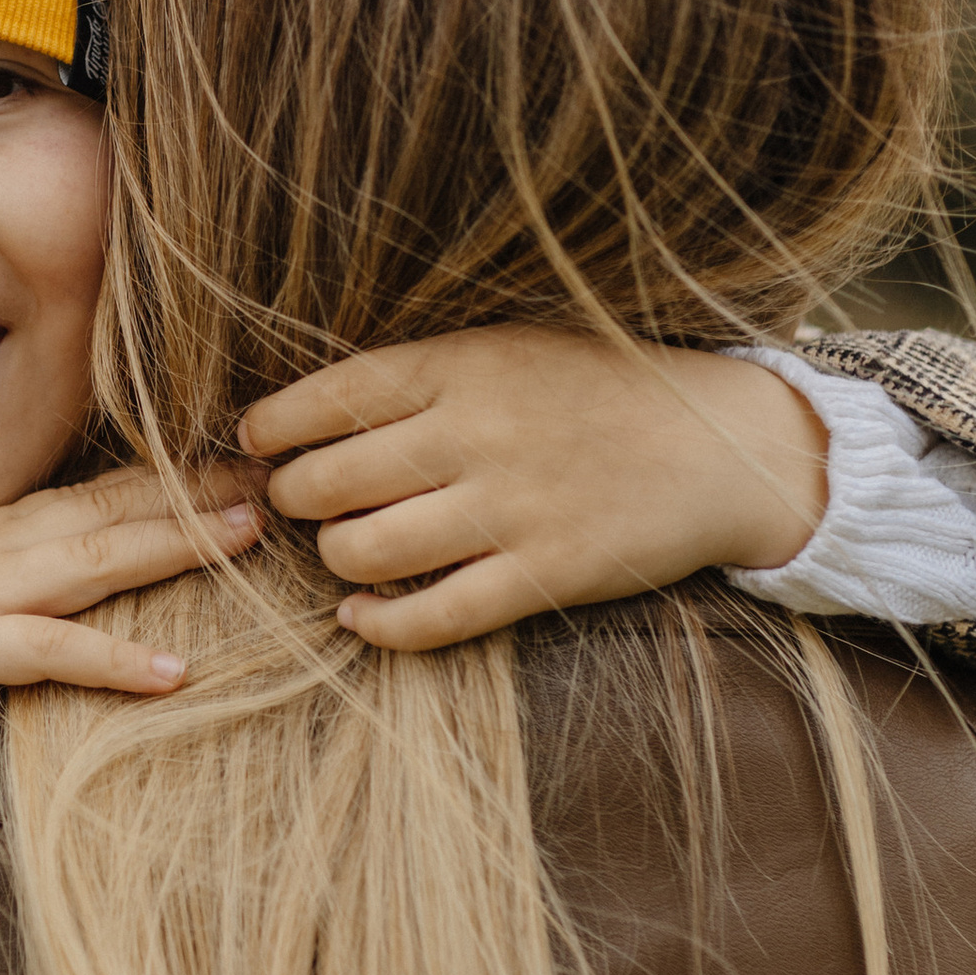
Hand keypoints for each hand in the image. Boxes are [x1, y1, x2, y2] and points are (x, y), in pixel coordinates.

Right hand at [0, 462, 262, 705]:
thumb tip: (5, 578)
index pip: (91, 492)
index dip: (165, 476)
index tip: (231, 457)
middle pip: (114, 511)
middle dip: (201, 494)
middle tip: (283, 471)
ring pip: (99, 561)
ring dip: (181, 547)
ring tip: (257, 535)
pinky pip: (52, 653)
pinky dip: (117, 661)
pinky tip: (178, 670)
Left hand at [237, 328, 828, 652]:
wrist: (722, 444)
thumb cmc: (601, 391)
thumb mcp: (510, 349)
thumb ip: (422, 377)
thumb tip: (308, 413)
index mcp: (464, 365)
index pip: (329, 396)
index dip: (271, 427)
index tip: (254, 442)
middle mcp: (478, 433)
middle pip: (327, 482)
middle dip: (291, 498)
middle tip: (296, 503)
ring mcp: (511, 509)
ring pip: (363, 552)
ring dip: (334, 558)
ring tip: (344, 549)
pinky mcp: (543, 575)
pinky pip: (430, 618)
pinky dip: (377, 626)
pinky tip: (361, 617)